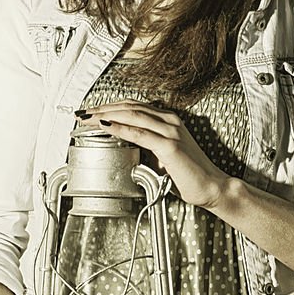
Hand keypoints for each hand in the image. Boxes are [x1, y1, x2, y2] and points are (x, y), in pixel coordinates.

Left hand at [78, 99, 228, 209]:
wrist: (212, 187)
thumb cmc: (189, 175)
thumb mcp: (163, 156)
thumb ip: (146, 146)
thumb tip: (124, 145)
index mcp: (168, 120)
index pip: (132, 107)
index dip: (109, 107)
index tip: (90, 113)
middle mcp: (169, 121)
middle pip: (128, 107)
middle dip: (102, 109)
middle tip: (81, 114)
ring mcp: (170, 131)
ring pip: (131, 115)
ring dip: (105, 115)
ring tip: (87, 119)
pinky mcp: (170, 146)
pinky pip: (140, 133)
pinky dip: (120, 128)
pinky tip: (105, 127)